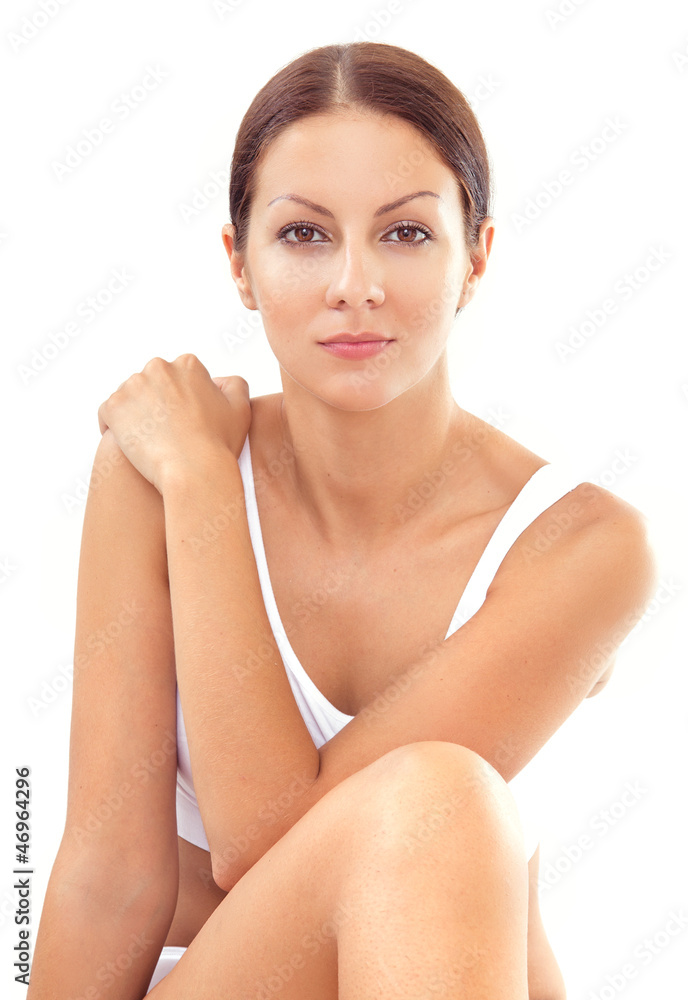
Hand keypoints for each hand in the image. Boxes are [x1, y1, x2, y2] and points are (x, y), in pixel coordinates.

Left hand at [97, 354, 250, 492]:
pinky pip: (107, 413)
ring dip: (136, 414)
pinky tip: (129, 445)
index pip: (178, 378)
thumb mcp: (240, 408)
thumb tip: (219, 380)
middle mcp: (158, 368)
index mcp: (188, 365)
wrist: (193, 470)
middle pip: (152, 384)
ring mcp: (133, 386)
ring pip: (130, 397)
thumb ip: (234, 385)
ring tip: (149, 442)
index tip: (184, 420)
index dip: (181, 400)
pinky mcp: (113, 406)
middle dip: (156, 403)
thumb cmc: (219, 443)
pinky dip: (114, 427)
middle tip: (166, 432)